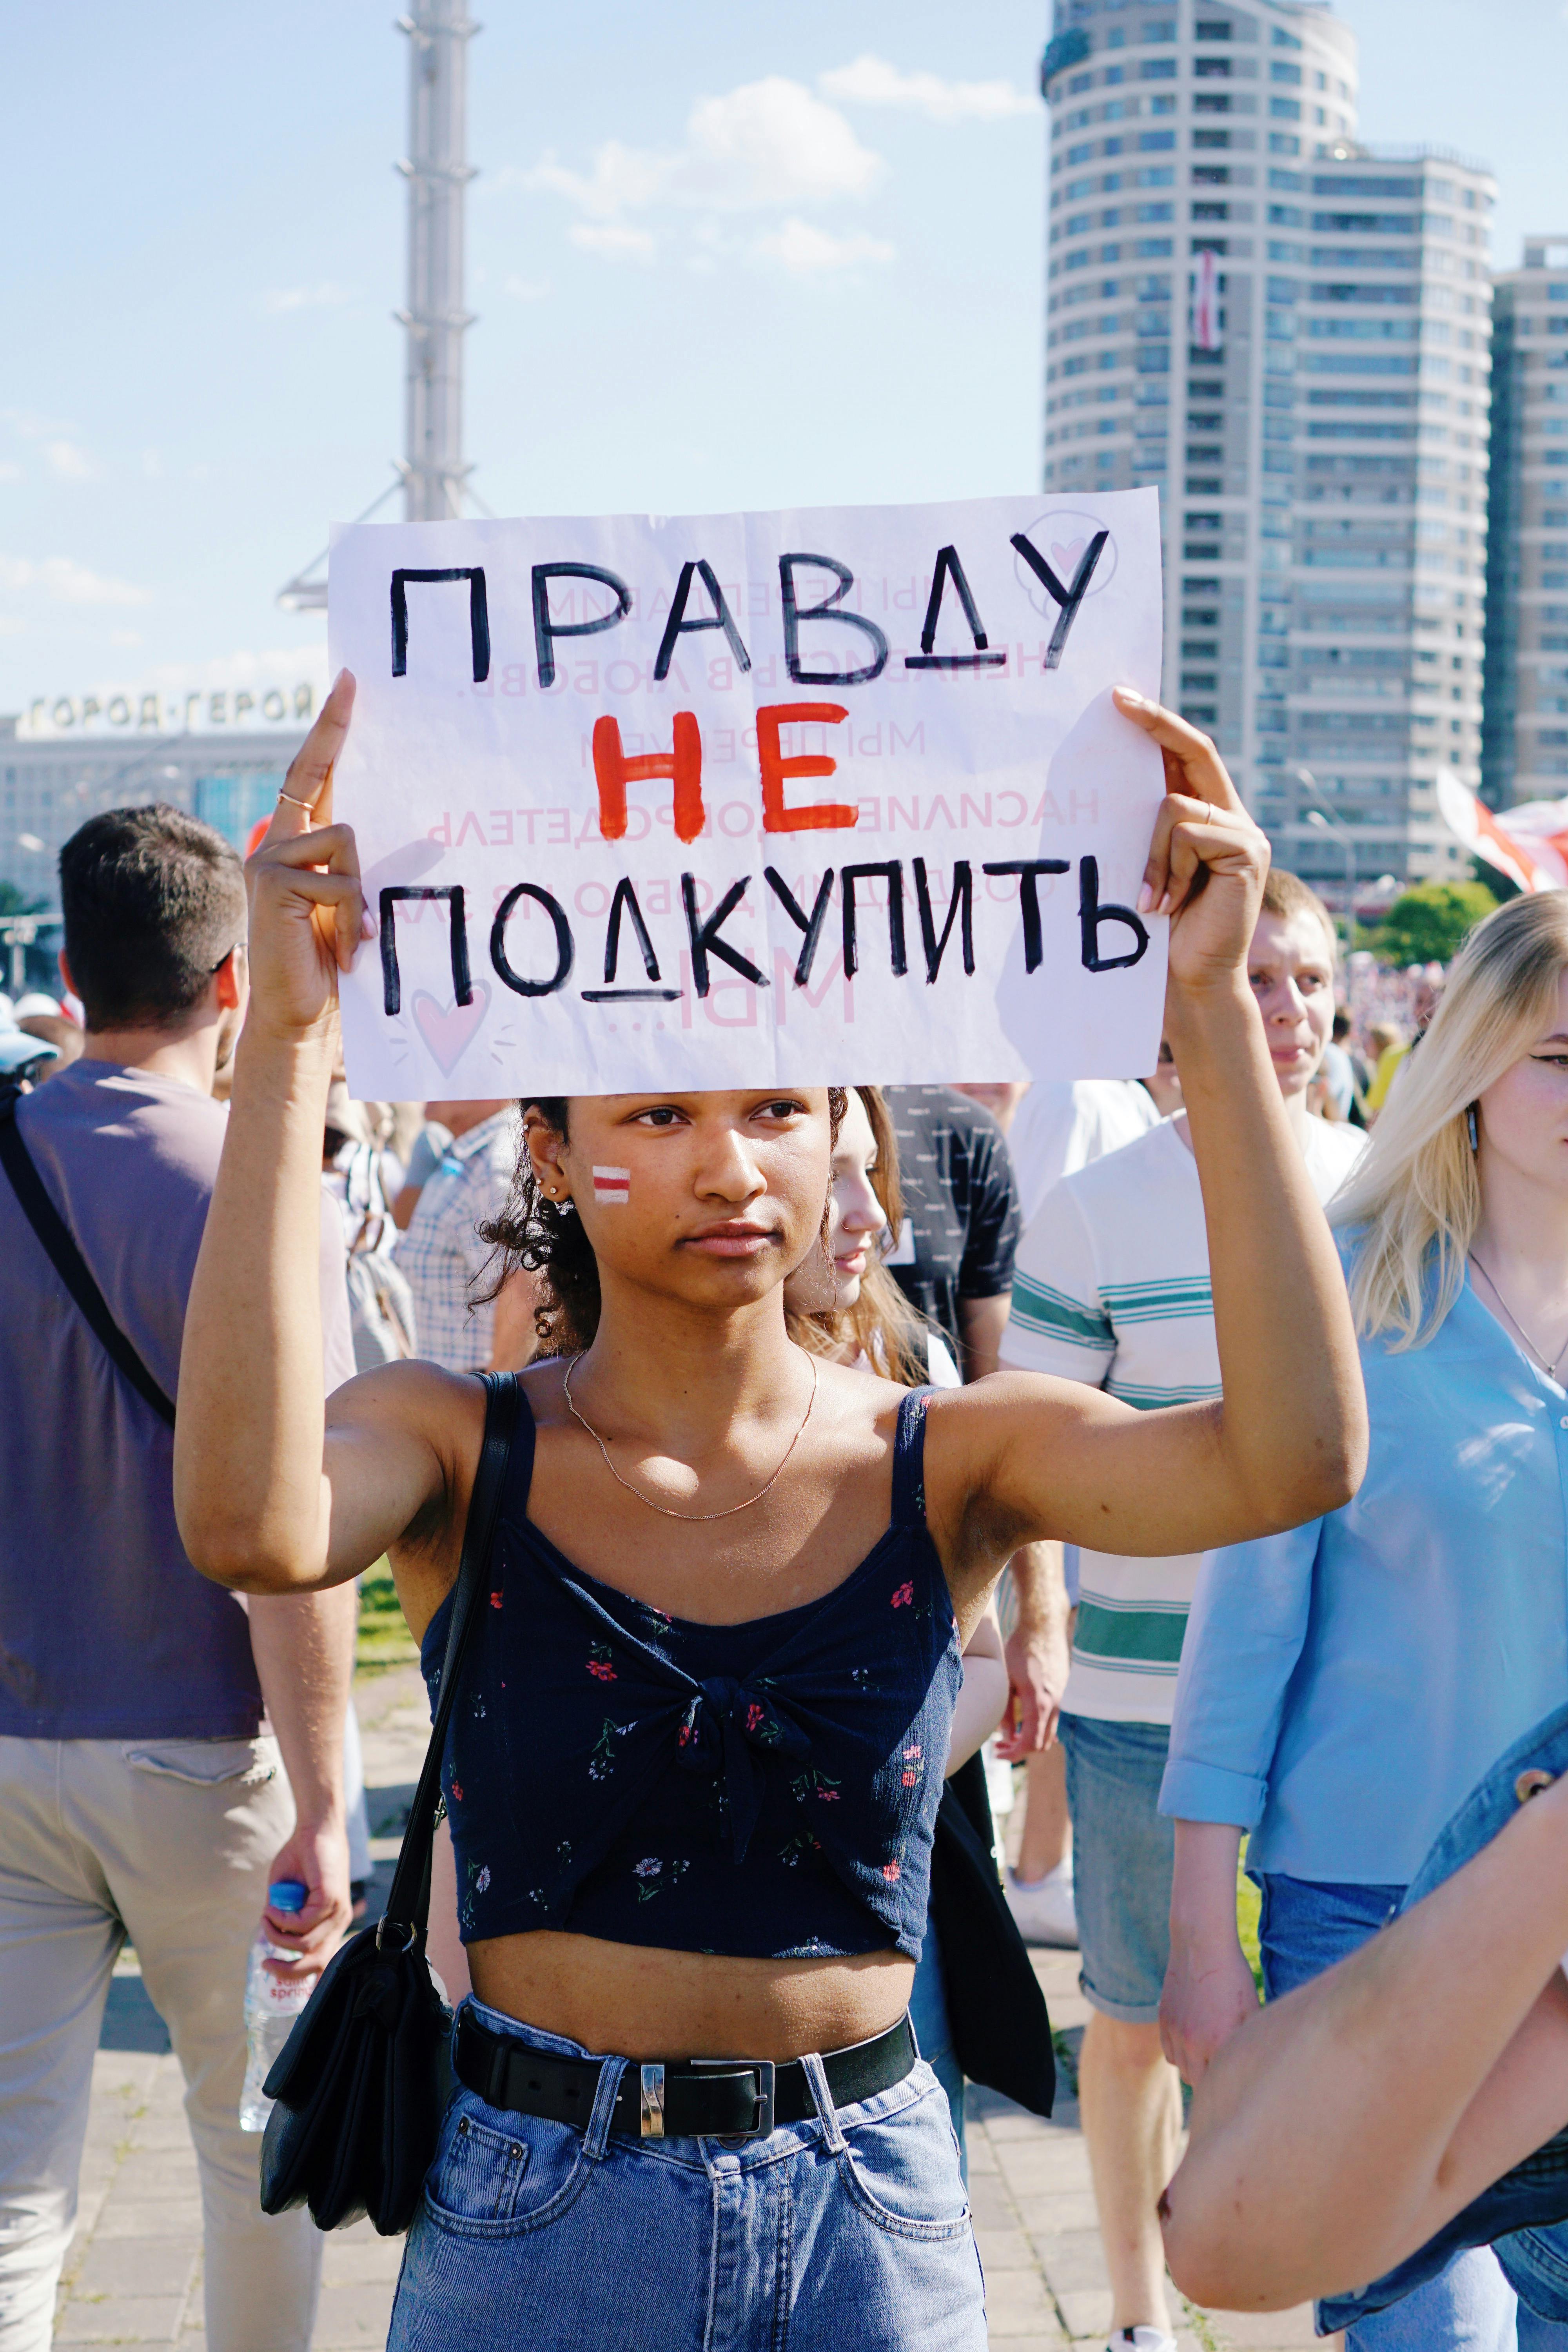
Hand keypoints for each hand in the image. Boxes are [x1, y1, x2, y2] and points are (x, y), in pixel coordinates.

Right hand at [244, 671, 367, 1045]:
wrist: (302, 1015)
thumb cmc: (336, 964)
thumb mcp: (355, 905)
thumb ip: (361, 867)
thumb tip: (402, 834)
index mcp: (301, 844)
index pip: (313, 774)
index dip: (329, 729)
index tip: (348, 682)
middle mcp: (279, 843)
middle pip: (314, 776)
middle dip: (335, 729)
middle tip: (354, 680)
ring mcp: (271, 860)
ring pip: (347, 837)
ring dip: (362, 892)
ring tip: (354, 934)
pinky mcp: (273, 883)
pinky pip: (340, 879)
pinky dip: (353, 917)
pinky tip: (344, 949)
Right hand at [259, 1815, 353, 1984]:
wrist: (313, 1829)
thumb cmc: (300, 1860)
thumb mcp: (287, 1896)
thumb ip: (283, 1918)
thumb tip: (271, 1939)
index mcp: (332, 1923)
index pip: (328, 1962)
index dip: (311, 1980)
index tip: (288, 1989)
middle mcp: (339, 1920)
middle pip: (318, 1962)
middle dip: (288, 1971)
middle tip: (266, 1964)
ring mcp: (337, 1911)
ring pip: (305, 1944)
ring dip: (278, 1936)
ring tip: (265, 1918)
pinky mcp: (330, 1898)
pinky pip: (302, 1923)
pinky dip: (281, 1919)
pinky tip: (272, 1907)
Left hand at [996, 1618, 1069, 1757]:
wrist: (1043, 1626)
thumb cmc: (1020, 1649)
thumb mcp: (1006, 1681)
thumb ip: (1007, 1712)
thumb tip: (1006, 1736)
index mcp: (1040, 1702)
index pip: (1030, 1743)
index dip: (1013, 1754)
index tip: (997, 1753)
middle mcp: (1056, 1704)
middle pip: (1042, 1744)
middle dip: (1020, 1750)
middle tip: (999, 1745)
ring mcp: (1062, 1699)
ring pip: (1049, 1734)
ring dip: (1030, 1739)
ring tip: (1009, 1735)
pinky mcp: (1063, 1692)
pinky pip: (1053, 1720)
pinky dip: (1039, 1728)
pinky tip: (1024, 1722)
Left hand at [1113, 689, 1270, 996]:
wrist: (1189, 980)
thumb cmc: (1159, 929)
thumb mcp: (1142, 864)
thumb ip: (1140, 824)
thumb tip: (1106, 775)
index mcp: (1206, 816)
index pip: (1186, 754)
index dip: (1157, 723)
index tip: (1119, 698)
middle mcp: (1231, 817)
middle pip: (1196, 751)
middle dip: (1155, 724)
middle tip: (1118, 702)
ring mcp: (1244, 833)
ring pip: (1175, 806)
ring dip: (1148, 852)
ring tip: (1146, 898)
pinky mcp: (1248, 852)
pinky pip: (1188, 834)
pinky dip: (1166, 867)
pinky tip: (1165, 904)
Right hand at [1160, 1928, 1260, 2085]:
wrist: (1202, 1944)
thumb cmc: (1233, 1976)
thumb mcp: (1251, 2010)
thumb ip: (1249, 2041)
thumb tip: (1256, 2063)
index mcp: (1217, 2043)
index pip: (1217, 2085)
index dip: (1226, 2085)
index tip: (1234, 2085)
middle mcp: (1192, 2042)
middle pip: (1196, 2081)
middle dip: (1209, 2079)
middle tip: (1222, 2069)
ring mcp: (1174, 2031)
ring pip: (1180, 2067)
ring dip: (1193, 2066)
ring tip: (1208, 2053)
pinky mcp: (1163, 2019)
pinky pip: (1168, 2050)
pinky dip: (1179, 2051)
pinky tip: (1192, 2040)